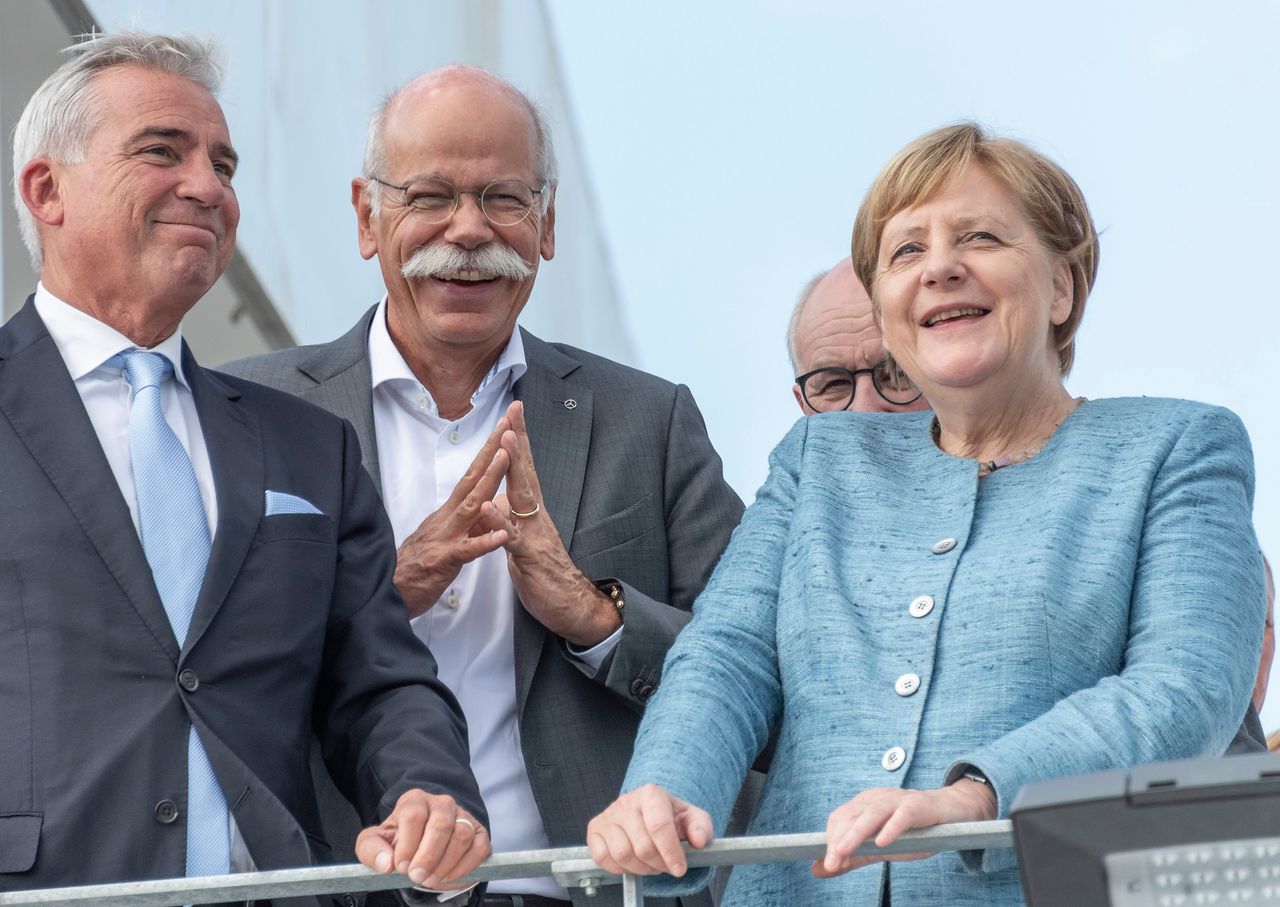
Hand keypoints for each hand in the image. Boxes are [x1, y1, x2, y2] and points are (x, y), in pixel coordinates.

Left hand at [356, 789, 490, 889]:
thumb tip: (386, 863)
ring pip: (462, 835)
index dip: (408, 844)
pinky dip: (465, 866)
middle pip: (441, 824)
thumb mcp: (375, 843)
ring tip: (430, 879)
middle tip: (417, 877)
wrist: (421, 844)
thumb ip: (371, 850)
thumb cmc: (397, 842)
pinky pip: (479, 847)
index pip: (414, 815)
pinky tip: (449, 876)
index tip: (400, 866)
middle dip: (429, 856)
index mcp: (414, 800)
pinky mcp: (479, 832)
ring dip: (445, 864)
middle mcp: (441, 803)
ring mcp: (463, 816)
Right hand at [394, 414, 511, 617]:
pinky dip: (485, 542)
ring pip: (472, 506)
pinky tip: (501, 535)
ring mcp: (445, 538)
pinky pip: (467, 550)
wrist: (387, 593)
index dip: (487, 453)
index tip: (502, 430)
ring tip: (505, 459)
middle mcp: (447, 519)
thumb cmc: (416, 569)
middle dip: (491, 452)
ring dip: (490, 481)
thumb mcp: (446, 541)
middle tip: (506, 426)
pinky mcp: (444, 561)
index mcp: (448, 514)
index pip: (471, 477)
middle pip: (472, 480)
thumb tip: (488, 513)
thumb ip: (467, 526)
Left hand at [478, 401, 620, 646]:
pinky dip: (499, 521)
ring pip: (522, 496)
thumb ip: (512, 518)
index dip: (516, 441)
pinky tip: (488, 506)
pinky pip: (512, 537)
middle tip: (513, 410)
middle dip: (518, 439)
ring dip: (512, 467)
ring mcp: (534, 533)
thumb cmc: (546, 573)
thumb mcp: (523, 539)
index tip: (512, 412)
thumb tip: (499, 499)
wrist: (571, 605)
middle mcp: (535, 515)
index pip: (522, 470)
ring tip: (503, 441)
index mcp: (531, 511)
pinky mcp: (529, 557)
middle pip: (525, 471)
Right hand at [587, 784, 712, 877]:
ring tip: (650, 863)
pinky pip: (603, 857)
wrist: (647, 812)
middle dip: (659, 864)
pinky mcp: (594, 829)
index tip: (680, 868)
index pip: (659, 826)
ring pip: (622, 854)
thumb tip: (699, 841)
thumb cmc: (670, 816)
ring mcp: (608, 815)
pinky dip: (618, 867)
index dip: (671, 852)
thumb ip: (701, 827)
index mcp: (651, 793)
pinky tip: (631, 861)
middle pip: (642, 846)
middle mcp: (627, 801)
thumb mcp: (691, 818)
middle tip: (666, 865)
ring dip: (640, 868)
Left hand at [814, 780, 996, 878]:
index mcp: (865, 804)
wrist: (954, 813)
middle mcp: (877, 798)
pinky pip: (903, 815)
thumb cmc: (915, 830)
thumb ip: (852, 857)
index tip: (827, 864)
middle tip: (832, 863)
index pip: (839, 818)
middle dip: (839, 840)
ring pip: (872, 813)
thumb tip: (817, 869)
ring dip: (856, 833)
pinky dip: (891, 828)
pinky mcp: (919, 805)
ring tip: (844, 851)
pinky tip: (883, 843)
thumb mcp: (882, 847)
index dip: (830, 840)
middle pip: (851, 815)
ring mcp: (898, 799)